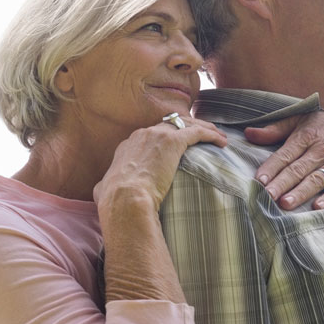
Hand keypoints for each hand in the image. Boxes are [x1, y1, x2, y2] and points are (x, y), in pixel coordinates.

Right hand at [94, 115, 227, 210]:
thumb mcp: (103, 190)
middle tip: (201, 133)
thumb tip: (101, 192)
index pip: (150, 134)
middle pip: (169, 124)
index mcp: (127, 145)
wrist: (124, 198)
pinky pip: (197, 132)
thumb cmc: (114, 200)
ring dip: (203, 127)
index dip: (164, 137)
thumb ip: (105, 186)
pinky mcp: (173, 142)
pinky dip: (211, 135)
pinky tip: (222, 141)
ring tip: (217, 135)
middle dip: (186, 127)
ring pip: (185, 123)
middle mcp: (141, 135)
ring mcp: (157, 135)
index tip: (175, 144)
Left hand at [245, 109, 323, 209]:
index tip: (259, 180)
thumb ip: (276, 129)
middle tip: (267, 196)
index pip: (286, 153)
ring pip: (318, 179)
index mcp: (308, 135)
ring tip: (285, 204)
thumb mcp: (304, 120)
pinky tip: (318, 207)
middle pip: (299, 169)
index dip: (272, 167)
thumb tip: (248, 133)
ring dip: (301, 192)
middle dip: (282, 184)